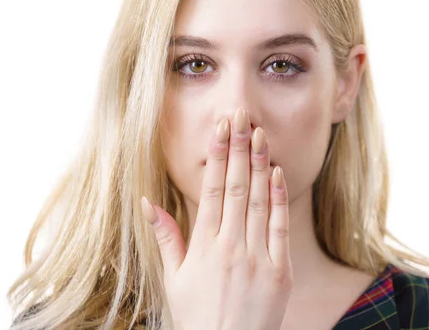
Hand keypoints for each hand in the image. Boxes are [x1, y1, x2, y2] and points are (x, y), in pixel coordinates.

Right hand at [141, 107, 292, 329]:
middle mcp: (230, 247)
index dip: (216, 156)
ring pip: (257, 201)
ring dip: (259, 165)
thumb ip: (166, 239)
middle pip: (234, 187)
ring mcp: (257, 257)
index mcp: (203, 246)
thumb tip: (148, 202)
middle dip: (239, 149)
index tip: (220, 129)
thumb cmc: (197, 317)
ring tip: (260, 135)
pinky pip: (278, 227)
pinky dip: (277, 199)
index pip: (210, 190)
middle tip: (241, 117)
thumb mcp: (174, 280)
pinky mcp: (280, 270)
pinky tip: (276, 173)